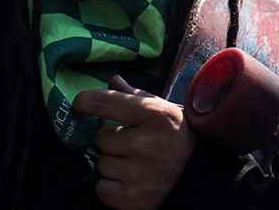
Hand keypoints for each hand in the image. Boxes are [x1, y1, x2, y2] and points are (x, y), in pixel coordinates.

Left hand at [74, 80, 192, 209]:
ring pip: (100, 164)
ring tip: (130, 162)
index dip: (85, 102)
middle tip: (126, 142)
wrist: (199, 175)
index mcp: (154, 115)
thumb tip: (111, 81)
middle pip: (100, 138)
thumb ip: (137, 95)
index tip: (79, 105)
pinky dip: (110, 186)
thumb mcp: (165, 110)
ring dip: (110, 163)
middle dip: (109, 139)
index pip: (104, 103)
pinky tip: (127, 180)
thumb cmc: (178, 137)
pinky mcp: (132, 199)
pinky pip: (102, 188)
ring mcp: (138, 174)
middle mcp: (145, 144)